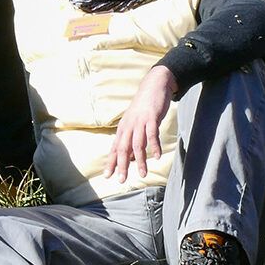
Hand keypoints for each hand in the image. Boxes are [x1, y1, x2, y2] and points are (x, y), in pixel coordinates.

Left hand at [105, 65, 176, 181]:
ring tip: (143, 174)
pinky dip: (154, 147)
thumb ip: (132, 139)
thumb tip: (130, 159)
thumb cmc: (144, 107)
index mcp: (123, 128)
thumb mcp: (134, 123)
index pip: (115, 148)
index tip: (107, 176)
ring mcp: (139, 122)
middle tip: (122, 180)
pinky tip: (157, 157)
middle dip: (122, 166)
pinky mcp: (151, 118)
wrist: (154, 85)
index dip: (111, 162)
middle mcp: (129, 126)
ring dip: (140, 161)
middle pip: (123, 149)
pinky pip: (152, 135)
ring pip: (137, 145)